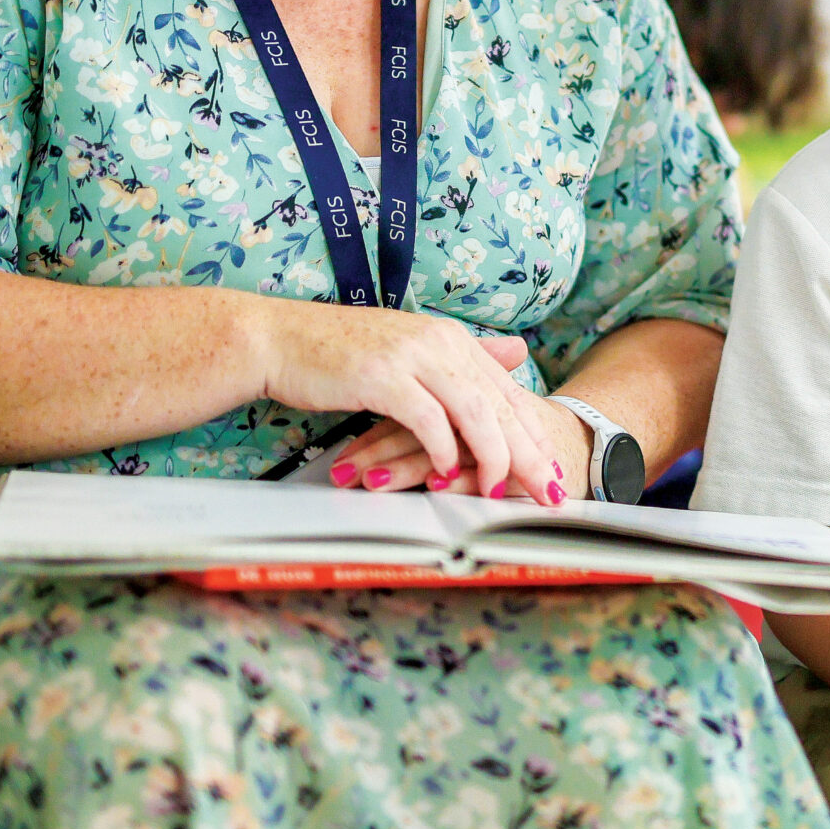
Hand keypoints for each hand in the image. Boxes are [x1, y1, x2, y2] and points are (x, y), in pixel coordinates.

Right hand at [267, 308, 559, 504]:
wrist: (279, 339)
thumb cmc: (341, 352)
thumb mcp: (412, 346)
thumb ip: (466, 354)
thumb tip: (518, 351)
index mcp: (450, 337)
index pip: (506, 390)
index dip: (531, 431)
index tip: (549, 468)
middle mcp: (439, 342)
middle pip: (499, 403)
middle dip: (527, 452)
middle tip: (547, 490)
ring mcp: (412, 357)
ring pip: (473, 411)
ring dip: (491, 456)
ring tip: (500, 490)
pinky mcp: (383, 376)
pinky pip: (427, 419)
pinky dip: (442, 450)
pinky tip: (448, 474)